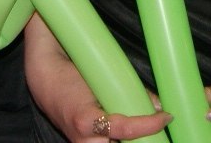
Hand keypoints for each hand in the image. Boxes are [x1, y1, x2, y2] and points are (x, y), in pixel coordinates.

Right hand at [29, 43, 169, 141]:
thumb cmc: (70, 74)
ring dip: (129, 139)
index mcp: (85, 120)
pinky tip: (127, 131)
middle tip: (157, 126)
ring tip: (144, 129)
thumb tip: (157, 105)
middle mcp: (82, 139)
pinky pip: (105, 142)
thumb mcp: (102, 77)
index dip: (148, 125)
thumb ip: (129, 91)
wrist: (44, 78)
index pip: (125, 129)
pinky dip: (117, 138)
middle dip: (141, 138)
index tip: (165, 116)